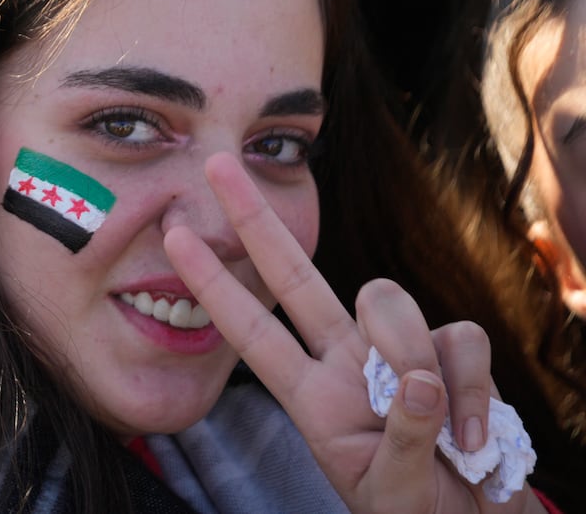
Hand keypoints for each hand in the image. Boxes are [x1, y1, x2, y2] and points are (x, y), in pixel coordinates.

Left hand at [164, 153, 538, 513]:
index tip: (174, 237)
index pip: (251, 332)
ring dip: (407, 353)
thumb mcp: (390, 488)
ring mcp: (399, 352)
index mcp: (313, 397)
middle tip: (215, 163)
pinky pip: (458, 338)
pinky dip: (468, 386)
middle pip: (294, 276)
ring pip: (383, 299)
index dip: (214, 285)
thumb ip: (401, 440)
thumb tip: (418, 382)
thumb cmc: (419, 508)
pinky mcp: (453, 351)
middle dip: (254, 219)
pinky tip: (467, 434)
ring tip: (435, 426)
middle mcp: (346, 362)